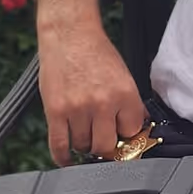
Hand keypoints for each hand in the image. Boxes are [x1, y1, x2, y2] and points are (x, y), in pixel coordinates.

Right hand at [39, 26, 143, 165]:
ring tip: (85, 134)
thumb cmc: (97, 53)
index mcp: (124, 94)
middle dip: (105, 146)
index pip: (131, 132)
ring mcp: (77, 109)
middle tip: (102, 139)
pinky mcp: (55, 111)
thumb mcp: (124, 75)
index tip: (122, 137)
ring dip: (84, 145)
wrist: (70, 34)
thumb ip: (130, 103)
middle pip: (106, 146)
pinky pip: (59, 146)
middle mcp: (102, 103)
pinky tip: (67, 158)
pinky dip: (63, 157)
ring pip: (83, 146)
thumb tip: (137, 127)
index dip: (126, 135)